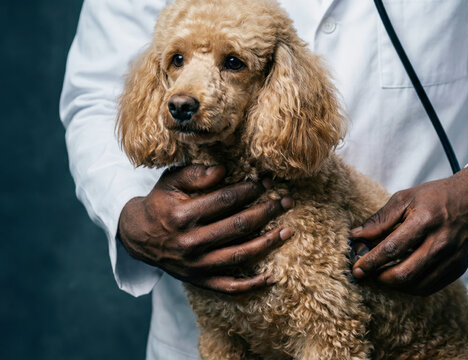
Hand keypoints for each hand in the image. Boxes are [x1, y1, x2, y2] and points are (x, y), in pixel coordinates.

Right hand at [118, 165, 293, 293]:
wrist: (137, 236)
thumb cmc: (160, 204)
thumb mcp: (171, 182)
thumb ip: (196, 174)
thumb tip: (224, 170)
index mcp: (182, 215)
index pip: (225, 200)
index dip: (249, 190)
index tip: (266, 182)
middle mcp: (190, 242)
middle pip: (238, 226)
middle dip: (266, 212)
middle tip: (286, 201)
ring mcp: (196, 265)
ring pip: (239, 255)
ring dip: (267, 243)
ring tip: (287, 231)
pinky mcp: (199, 280)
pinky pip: (229, 286)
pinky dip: (251, 284)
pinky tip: (271, 276)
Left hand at [350, 165, 467, 295]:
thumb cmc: (438, 195)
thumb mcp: (406, 198)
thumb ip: (381, 219)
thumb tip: (356, 236)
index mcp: (425, 220)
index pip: (391, 248)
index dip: (371, 261)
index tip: (357, 268)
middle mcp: (440, 242)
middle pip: (404, 273)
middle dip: (380, 278)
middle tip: (368, 274)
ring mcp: (452, 258)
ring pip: (417, 285)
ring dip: (395, 285)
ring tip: (382, 276)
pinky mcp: (459, 268)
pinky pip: (431, 287)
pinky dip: (412, 287)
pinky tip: (402, 278)